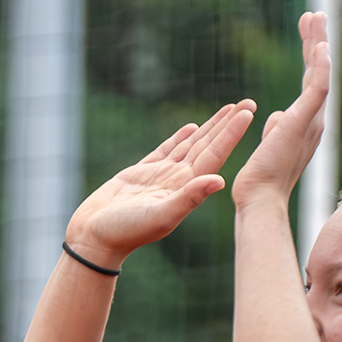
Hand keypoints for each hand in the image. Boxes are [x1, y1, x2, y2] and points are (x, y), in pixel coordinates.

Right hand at [64, 99, 255, 265]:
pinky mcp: (140, 174)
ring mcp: (160, 177)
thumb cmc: (125, 232)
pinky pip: (166, 151)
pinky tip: (191, 127)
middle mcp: (177, 181)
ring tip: (227, 109)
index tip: (247, 112)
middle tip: (248, 102)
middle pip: (208, 146)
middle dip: (227, 124)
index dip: (231, 134)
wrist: (93, 239)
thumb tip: (220, 181)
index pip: (214, 155)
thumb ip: (189, 197)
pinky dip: (179, 138)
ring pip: (190, 145)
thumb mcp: (160, 215)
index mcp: (185, 189)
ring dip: (209, 128)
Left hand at [233, 12, 329, 208]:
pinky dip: (320, 67)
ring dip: (318, 44)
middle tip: (313, 15)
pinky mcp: (302, 123)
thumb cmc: (259, 181)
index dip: (309, 57)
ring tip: (314, 17)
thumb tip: (275, 117)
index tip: (307, 34)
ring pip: (319, 73)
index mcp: (305, 124)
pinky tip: (319, 46)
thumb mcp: (269, 147)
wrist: (259, 199)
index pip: (309, 83)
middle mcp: (313, 120)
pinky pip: (317, 88)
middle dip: (316, 42)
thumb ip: (276, 129)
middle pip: (317, 72)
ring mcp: (310, 121)